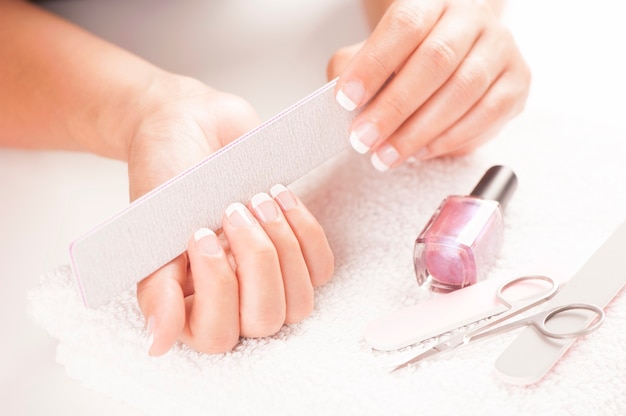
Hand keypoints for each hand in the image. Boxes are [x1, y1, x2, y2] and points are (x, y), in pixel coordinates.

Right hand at [128, 75, 333, 354]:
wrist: (190, 129)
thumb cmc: (165, 179)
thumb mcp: (152, 232)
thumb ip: (156, 288)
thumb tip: (158, 343)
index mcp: (189, 307)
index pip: (217, 336)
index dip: (217, 288)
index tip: (200, 233)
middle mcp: (232, 303)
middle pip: (265, 320)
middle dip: (256, 261)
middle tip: (232, 210)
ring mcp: (269, 280)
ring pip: (299, 300)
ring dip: (282, 245)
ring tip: (257, 199)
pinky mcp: (298, 254)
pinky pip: (321, 266)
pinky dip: (307, 231)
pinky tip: (281, 198)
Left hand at [327, 0, 530, 170]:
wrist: (462, 47)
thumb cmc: (411, 54)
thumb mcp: (376, 50)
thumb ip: (355, 68)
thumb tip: (345, 104)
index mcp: (432, 1)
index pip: (404, 25)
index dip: (374, 64)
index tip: (346, 99)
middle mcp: (472, 18)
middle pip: (436, 60)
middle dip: (394, 107)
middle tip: (363, 139)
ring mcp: (500, 48)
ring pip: (463, 91)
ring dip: (419, 131)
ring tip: (385, 156)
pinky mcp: (518, 81)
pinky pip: (487, 115)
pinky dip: (450, 140)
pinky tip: (421, 152)